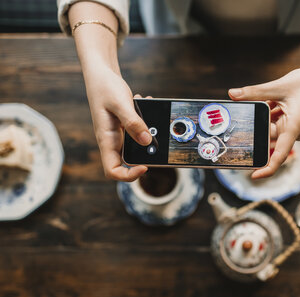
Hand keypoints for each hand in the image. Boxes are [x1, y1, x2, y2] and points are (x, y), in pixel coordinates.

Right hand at [84, 64, 150, 180]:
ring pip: (136, 146)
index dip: (128, 175)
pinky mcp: (125, 126)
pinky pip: (138, 131)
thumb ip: (133, 123)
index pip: (112, 170)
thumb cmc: (104, 87)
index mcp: (106, 139)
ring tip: (149, 113)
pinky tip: (146, 105)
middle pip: (128, 162)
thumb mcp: (120, 103)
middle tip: (156, 137)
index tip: (144, 166)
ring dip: (147, 134)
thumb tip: (147, 141)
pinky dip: (146, 123)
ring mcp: (119, 134)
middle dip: (145, 152)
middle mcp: (112, 140)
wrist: (100, 73)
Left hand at [229, 61, 299, 178]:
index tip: (254, 175)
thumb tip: (232, 94)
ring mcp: (294, 128)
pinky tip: (272, 101)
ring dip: (266, 116)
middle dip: (258, 128)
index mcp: (294, 127)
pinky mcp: (293, 122)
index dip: (267, 169)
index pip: (280, 154)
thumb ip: (254, 92)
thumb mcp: (278, 86)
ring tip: (269, 100)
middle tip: (245, 116)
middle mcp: (295, 131)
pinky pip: (276, 122)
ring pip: (271, 128)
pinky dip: (271, 113)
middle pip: (269, 137)